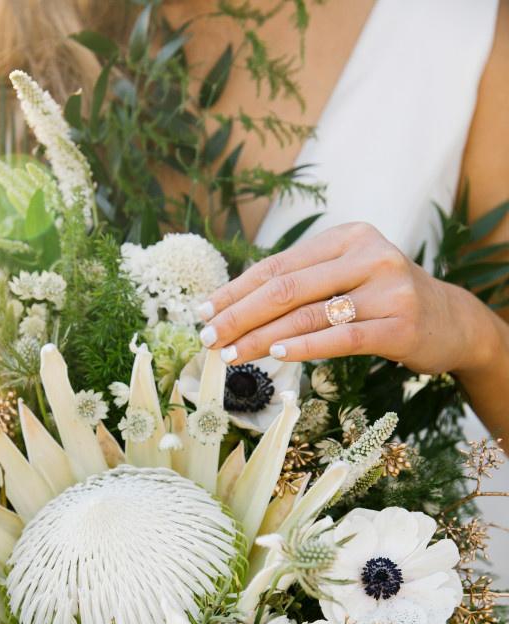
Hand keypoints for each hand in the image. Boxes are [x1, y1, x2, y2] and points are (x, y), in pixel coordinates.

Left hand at [198, 221, 491, 377]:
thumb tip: (233, 305)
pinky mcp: (399, 325)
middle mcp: (368, 254)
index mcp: (347, 236)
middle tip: (208, 338)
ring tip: (230, 354)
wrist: (450, 321)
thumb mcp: (347, 275)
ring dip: (262, 337)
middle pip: (286, 287)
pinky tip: (277, 355)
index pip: (277, 265)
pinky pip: (342, 337)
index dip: (236, 290)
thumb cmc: (383, 300)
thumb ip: (303, 282)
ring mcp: (387, 289)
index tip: (203, 312)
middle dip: (240, 315)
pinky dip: (306, 346)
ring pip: (309, 315)